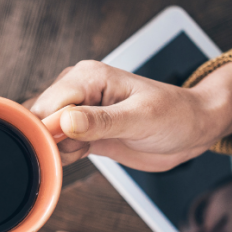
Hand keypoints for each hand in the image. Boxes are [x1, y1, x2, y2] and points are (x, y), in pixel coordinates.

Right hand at [26, 60, 231, 169]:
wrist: (192, 131)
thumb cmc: (176, 116)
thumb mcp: (141, 119)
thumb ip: (101, 122)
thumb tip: (65, 123)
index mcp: (89, 76)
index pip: (49, 103)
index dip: (50, 128)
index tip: (67, 145)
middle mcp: (77, 89)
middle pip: (39, 117)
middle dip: (53, 140)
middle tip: (81, 148)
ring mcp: (77, 109)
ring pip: (44, 132)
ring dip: (58, 149)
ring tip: (87, 149)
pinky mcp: (80, 129)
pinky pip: (56, 143)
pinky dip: (64, 154)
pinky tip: (85, 152)